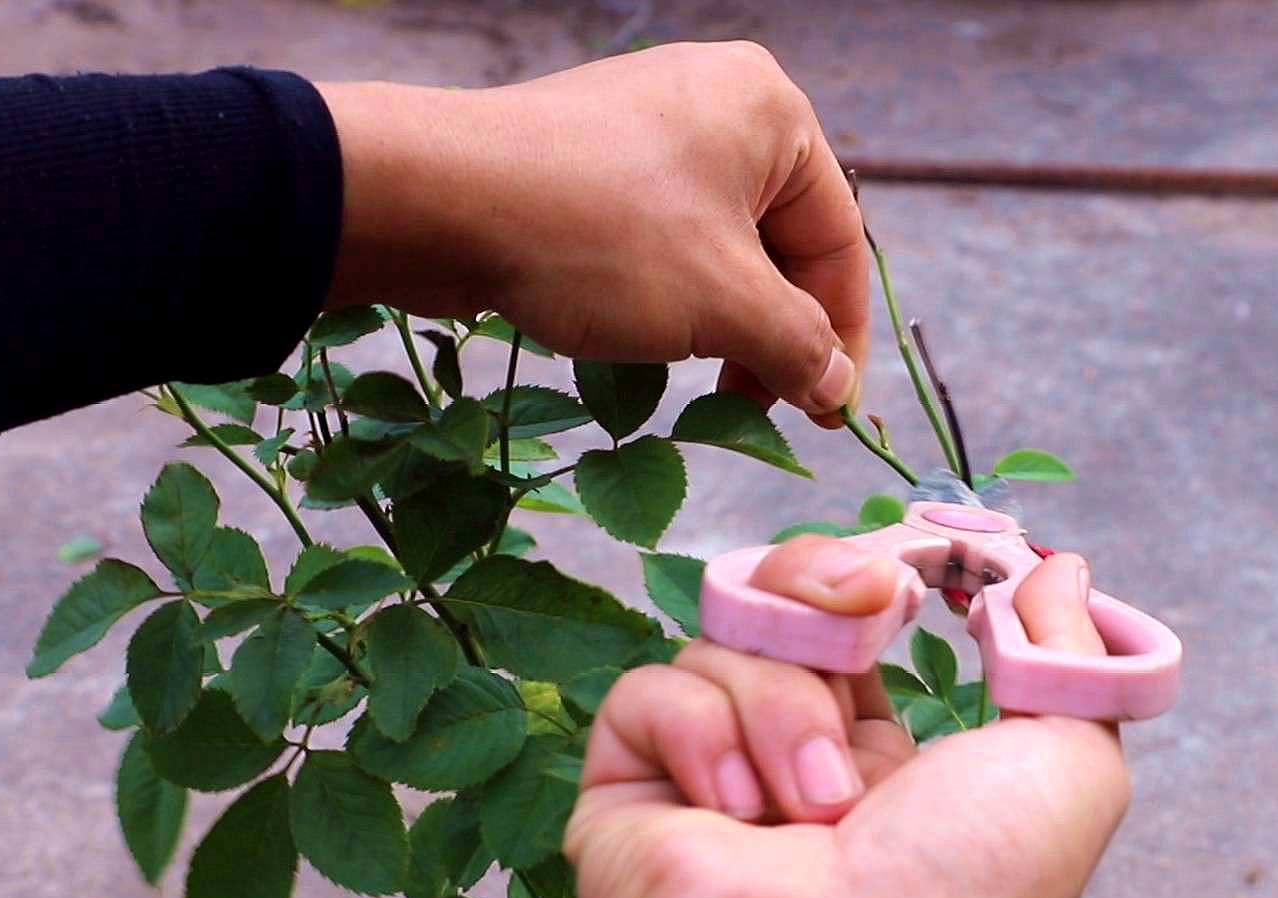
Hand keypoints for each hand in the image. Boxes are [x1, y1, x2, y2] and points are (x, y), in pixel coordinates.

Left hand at [316, 42, 867, 425]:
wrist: (434, 201)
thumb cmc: (597, 238)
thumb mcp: (723, 305)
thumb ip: (798, 347)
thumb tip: (836, 387)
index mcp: (769, 112)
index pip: (839, 240)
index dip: (843, 338)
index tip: (831, 414)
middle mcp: (715, 102)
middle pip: (779, 242)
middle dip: (776, 333)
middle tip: (763, 409)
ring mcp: (645, 126)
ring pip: (717, 246)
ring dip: (722, 324)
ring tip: (703, 385)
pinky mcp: (588, 159)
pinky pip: (657, 236)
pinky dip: (668, 296)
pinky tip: (644, 343)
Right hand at [564, 536, 1129, 897]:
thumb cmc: (970, 892)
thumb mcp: (1068, 763)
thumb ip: (1065, 655)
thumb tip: (1055, 571)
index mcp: (877, 753)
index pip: (851, 616)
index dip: (874, 576)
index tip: (912, 571)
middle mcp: (785, 755)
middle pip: (778, 600)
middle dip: (823, 587)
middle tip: (864, 611)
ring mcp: (704, 772)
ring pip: (723, 642)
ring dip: (785, 706)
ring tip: (816, 806)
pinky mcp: (628, 789)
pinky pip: (650, 693)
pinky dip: (704, 736)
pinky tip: (740, 812)